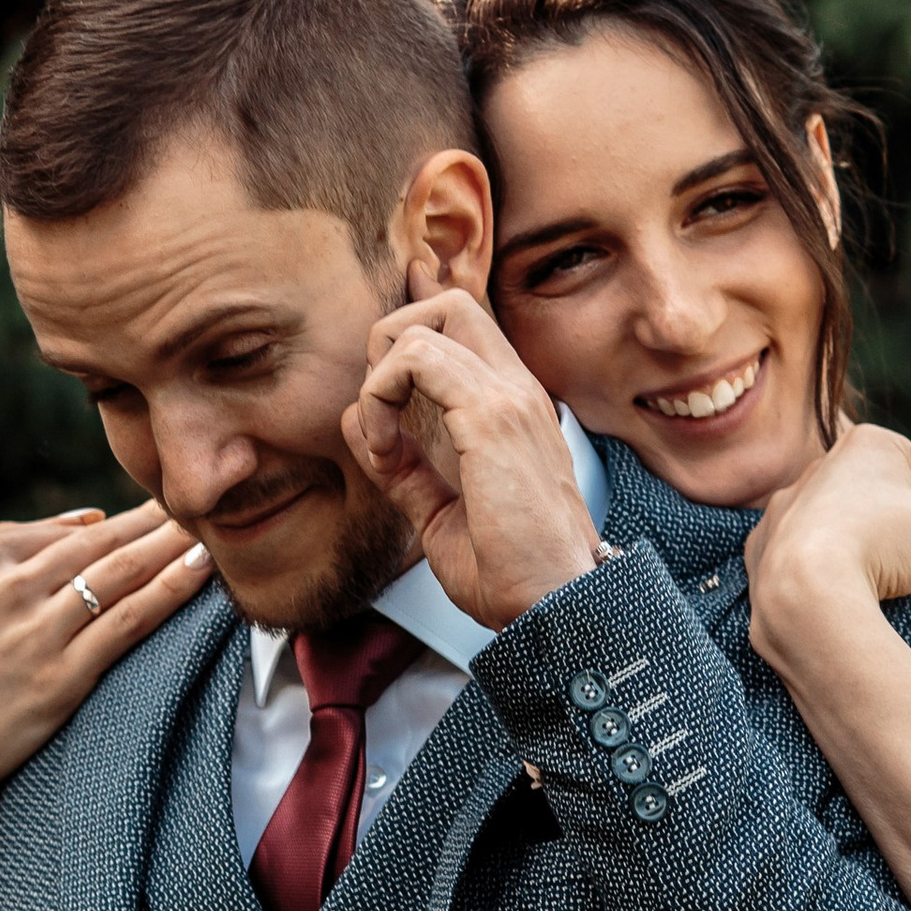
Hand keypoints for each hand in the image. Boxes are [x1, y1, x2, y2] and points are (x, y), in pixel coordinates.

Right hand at [0, 502, 211, 844]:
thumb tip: (83, 520)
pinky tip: (202, 570)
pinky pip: (131, 620)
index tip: (159, 511)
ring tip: (212, 527)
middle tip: (200, 505)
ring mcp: (35, 630)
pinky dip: (172, 589)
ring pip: (122, 572)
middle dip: (156, 520)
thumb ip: (2, 554)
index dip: (120, 520)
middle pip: (100, 543)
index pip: (65, 530)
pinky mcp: (59, 676)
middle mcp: (6, 585)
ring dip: (173, 544)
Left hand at [341, 271, 601, 628]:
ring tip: (381, 441)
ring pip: (429, 322)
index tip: (385, 427)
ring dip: (382, 375)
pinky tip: (383, 450)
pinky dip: (381, 396)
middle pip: (449, 304)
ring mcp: (509, 397)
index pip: (462, 330)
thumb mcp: (440, 514)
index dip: (406, 354)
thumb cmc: (511, 573)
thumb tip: (356, 422)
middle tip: (382, 411)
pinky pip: (417, 358)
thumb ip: (403, 467)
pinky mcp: (492, 416)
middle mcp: (517, 390)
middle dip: (393, 341)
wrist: (554, 606)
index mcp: (513, 408)